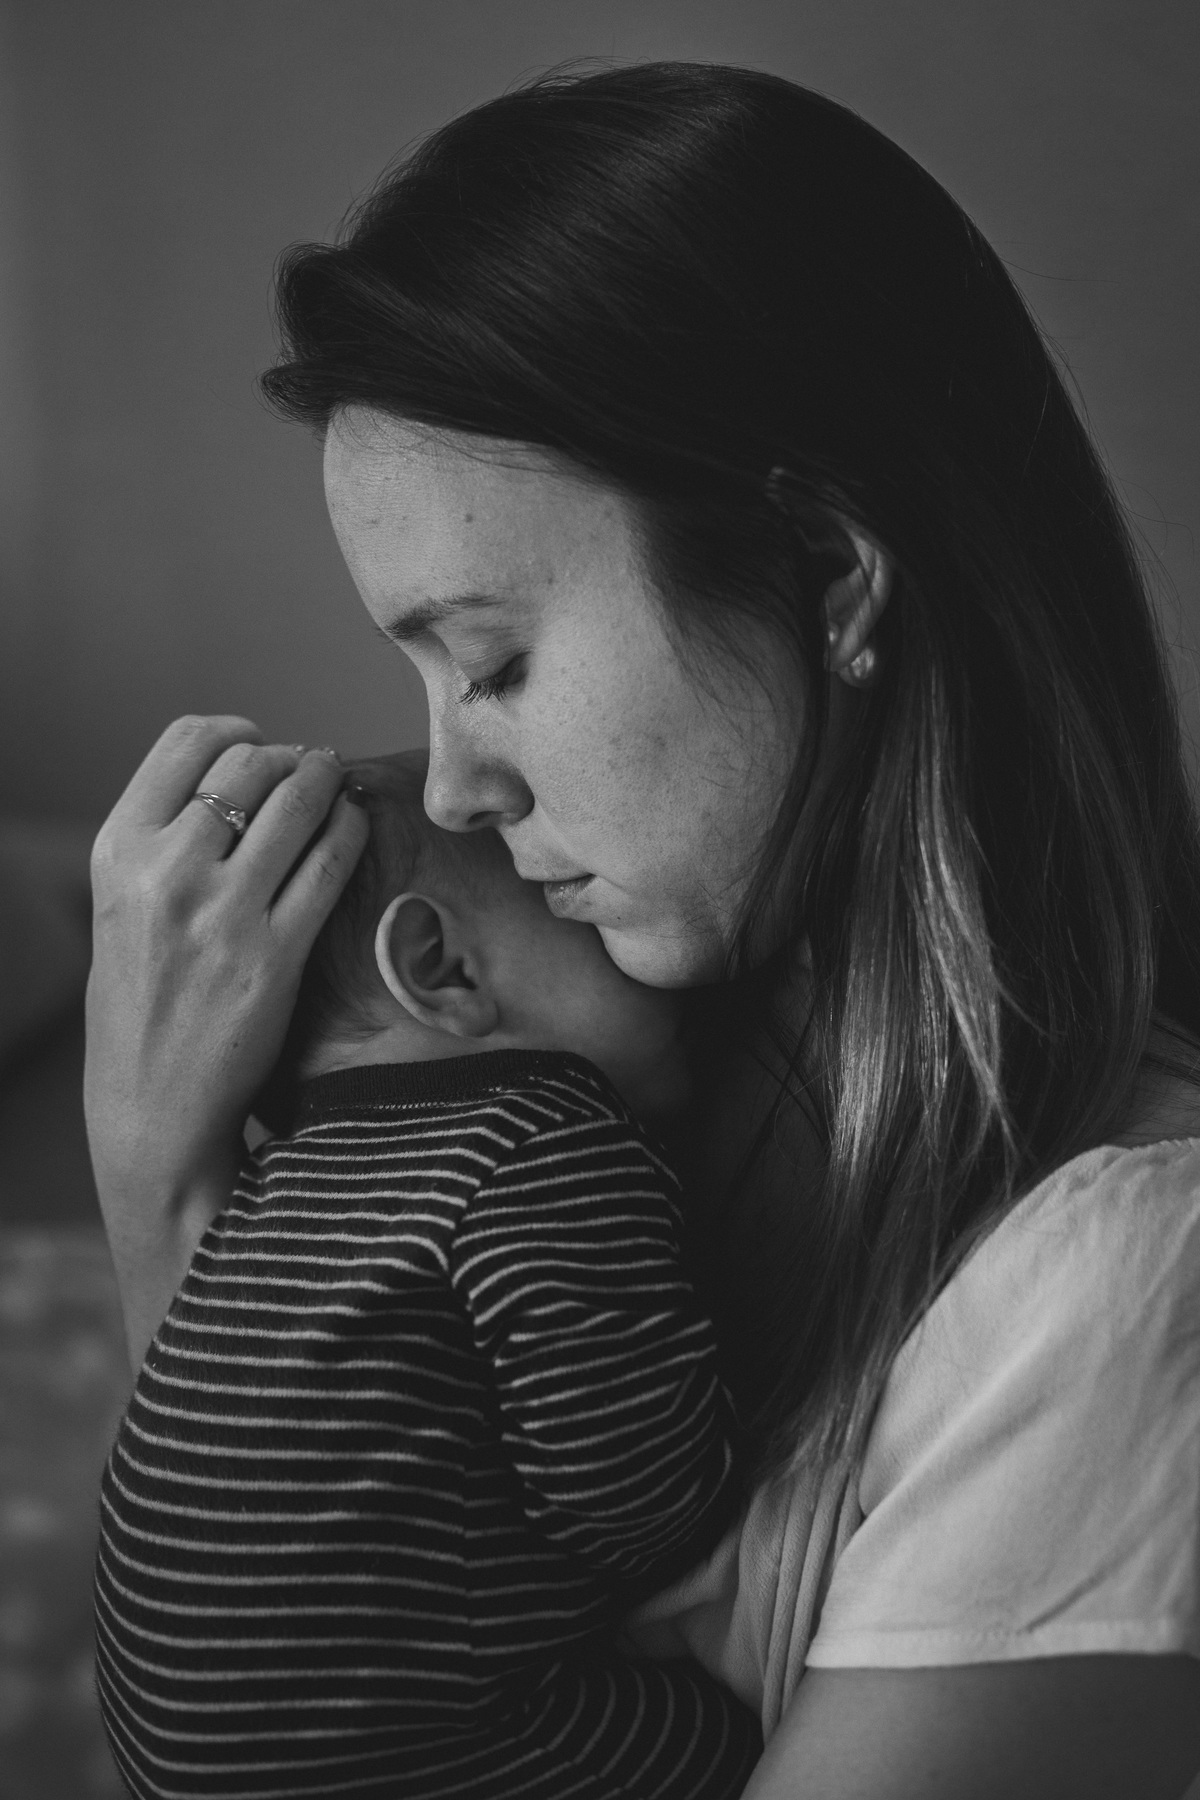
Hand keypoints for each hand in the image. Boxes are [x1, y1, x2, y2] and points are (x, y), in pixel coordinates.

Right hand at [85, 714, 369, 1365]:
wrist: (150, 1108)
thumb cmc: (140, 1005)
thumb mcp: (120, 908)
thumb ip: (161, 842)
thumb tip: (232, 779)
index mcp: (117, 852)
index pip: (186, 742)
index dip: (237, 732)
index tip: (261, 745)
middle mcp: (164, 873)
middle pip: (250, 763)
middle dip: (292, 757)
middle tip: (312, 770)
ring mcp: (222, 914)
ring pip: (298, 802)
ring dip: (329, 783)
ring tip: (338, 788)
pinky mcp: (274, 955)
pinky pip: (330, 863)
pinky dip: (350, 831)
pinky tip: (353, 829)